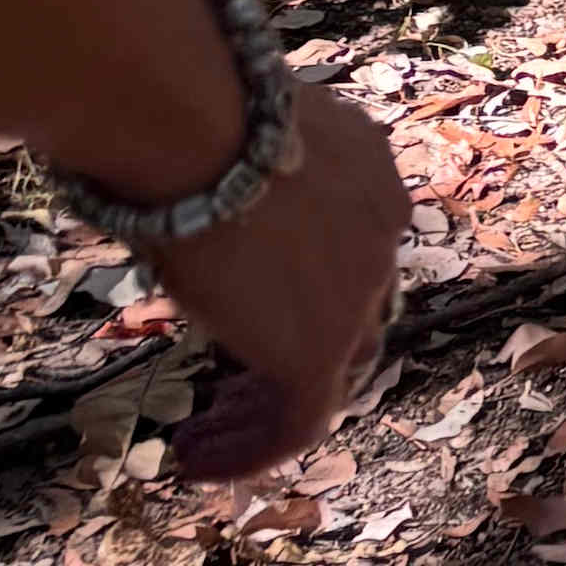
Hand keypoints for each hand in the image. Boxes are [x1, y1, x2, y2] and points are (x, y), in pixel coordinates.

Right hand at [135, 80, 409, 485]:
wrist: (193, 119)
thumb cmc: (184, 108)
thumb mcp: (229, 137)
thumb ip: (233, 174)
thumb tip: (184, 190)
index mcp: (368, 170)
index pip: (353, 244)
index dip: (306, 286)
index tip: (244, 308)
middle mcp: (382, 227)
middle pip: (354, 311)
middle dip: (293, 353)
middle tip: (229, 389)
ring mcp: (361, 290)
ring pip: (332, 371)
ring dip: (265, 410)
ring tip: (204, 435)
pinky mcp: (322, 346)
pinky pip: (300, 420)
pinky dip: (252, 449)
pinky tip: (195, 457)